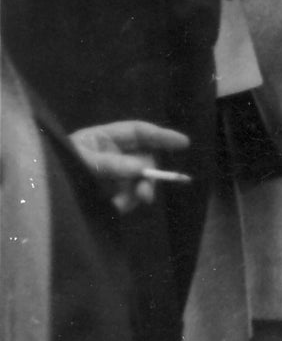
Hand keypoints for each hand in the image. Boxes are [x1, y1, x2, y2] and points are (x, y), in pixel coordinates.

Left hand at [69, 121, 189, 213]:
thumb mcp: (82, 162)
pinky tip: (115, 208)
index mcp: (102, 139)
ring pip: (140, 180)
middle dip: (148, 175)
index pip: (139, 132)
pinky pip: (129, 196)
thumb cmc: (57, 168)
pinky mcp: (111, 193)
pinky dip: (126, 202)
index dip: (161, 136)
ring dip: (136, 192)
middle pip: (144, 158)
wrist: (38, 196)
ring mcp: (112, 174)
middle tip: (146, 195)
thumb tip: (142, 169)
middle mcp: (111, 154)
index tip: (184, 143)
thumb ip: (112, 164)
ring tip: (123, 205)